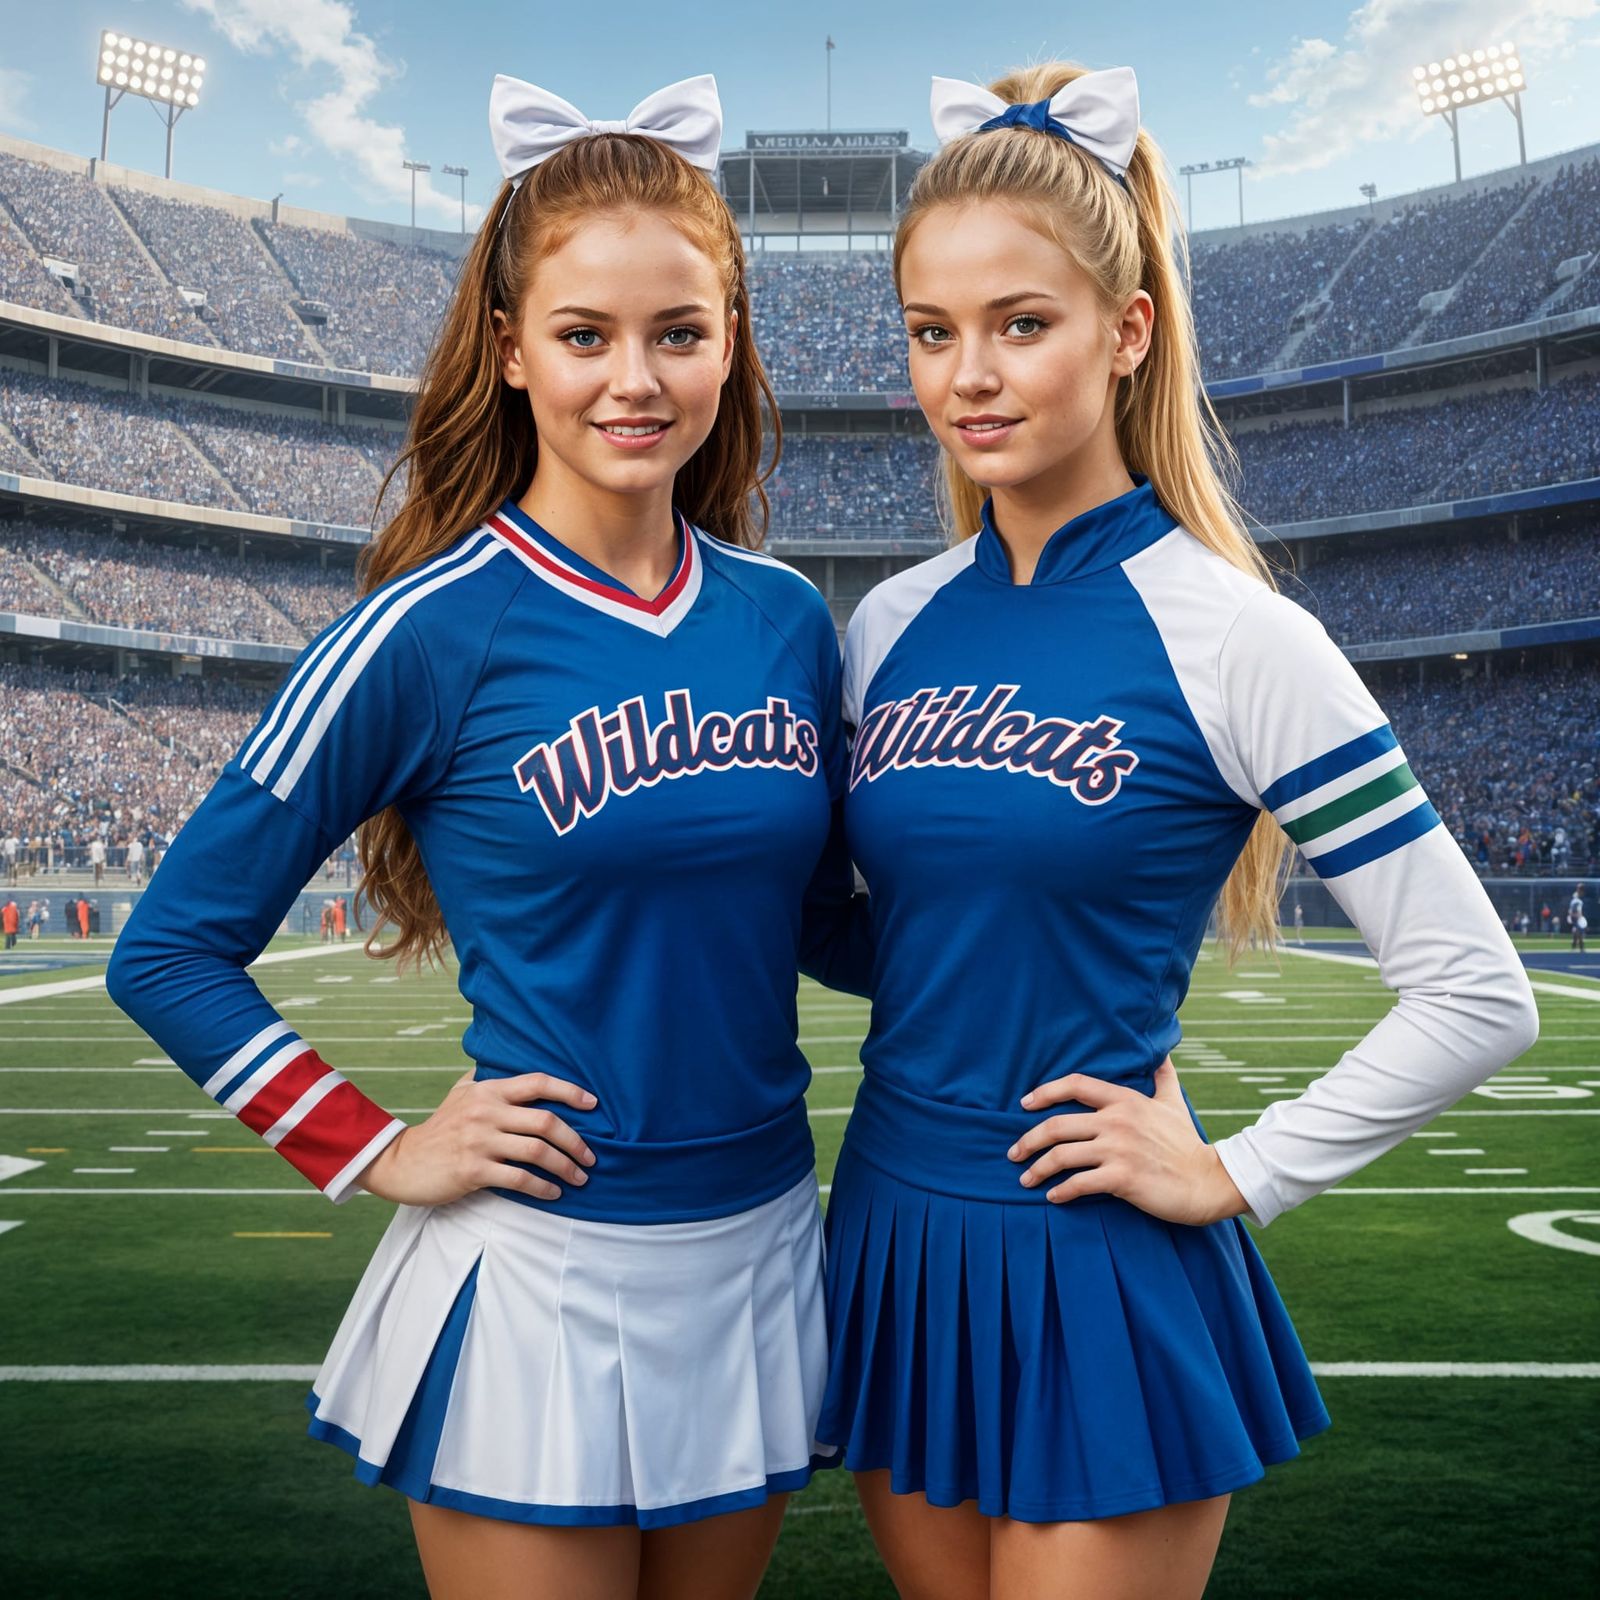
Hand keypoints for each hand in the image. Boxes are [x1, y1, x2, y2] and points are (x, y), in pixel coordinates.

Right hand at [358, 1068, 597, 1205]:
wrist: (402, 1162)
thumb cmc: (438, 1128)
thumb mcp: (458, 1094)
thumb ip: (484, 1079)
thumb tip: (503, 1060)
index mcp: (488, 1090)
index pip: (538, 1082)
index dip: (570, 1091)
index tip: (593, 1103)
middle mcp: (487, 1112)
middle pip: (546, 1121)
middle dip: (576, 1140)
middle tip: (591, 1157)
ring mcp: (480, 1141)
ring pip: (537, 1152)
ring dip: (566, 1167)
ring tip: (579, 1178)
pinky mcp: (473, 1170)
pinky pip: (519, 1179)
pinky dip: (543, 1187)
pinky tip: (554, 1193)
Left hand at [1007, 1058, 1247, 1225]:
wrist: (1209, 1181)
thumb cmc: (1187, 1143)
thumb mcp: (1174, 1102)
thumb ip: (1163, 1077)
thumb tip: (1162, 1052)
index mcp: (1124, 1100)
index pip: (1075, 1084)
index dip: (1045, 1092)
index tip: (1024, 1104)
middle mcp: (1117, 1121)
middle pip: (1057, 1125)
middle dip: (1028, 1140)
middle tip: (1013, 1152)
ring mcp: (1118, 1150)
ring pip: (1062, 1156)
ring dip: (1037, 1168)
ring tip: (1025, 1179)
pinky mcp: (1122, 1179)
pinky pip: (1079, 1184)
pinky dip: (1060, 1191)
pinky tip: (1053, 1197)